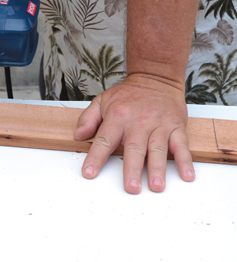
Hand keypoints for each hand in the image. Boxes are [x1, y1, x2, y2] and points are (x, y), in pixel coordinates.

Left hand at [73, 73, 194, 193]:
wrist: (155, 78)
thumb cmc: (128, 94)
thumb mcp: (102, 100)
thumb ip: (88, 118)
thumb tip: (78, 135)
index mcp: (118, 116)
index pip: (104, 140)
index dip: (96, 158)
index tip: (89, 173)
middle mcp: (138, 122)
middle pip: (134, 148)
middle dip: (132, 169)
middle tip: (131, 187)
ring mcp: (159, 125)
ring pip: (157, 149)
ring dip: (158, 169)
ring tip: (156, 186)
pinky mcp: (176, 127)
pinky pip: (182, 145)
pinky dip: (185, 160)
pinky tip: (186, 175)